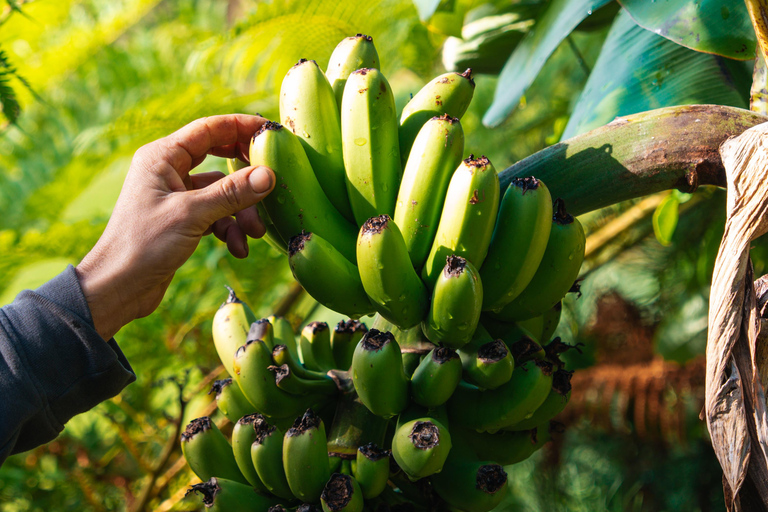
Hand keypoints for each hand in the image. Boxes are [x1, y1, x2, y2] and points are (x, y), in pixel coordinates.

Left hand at [75, 114, 274, 340]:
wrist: (117, 287)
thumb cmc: (143, 245)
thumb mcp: (191, 215)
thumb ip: (231, 193)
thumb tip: (268, 175)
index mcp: (163, 157)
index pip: (210, 129)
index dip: (242, 127)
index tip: (273, 133)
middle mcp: (169, 171)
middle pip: (220, 158)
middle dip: (247, 177)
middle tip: (273, 182)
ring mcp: (176, 195)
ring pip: (222, 192)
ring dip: (241, 212)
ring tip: (254, 233)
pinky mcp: (183, 219)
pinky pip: (216, 214)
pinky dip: (229, 229)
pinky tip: (238, 248)